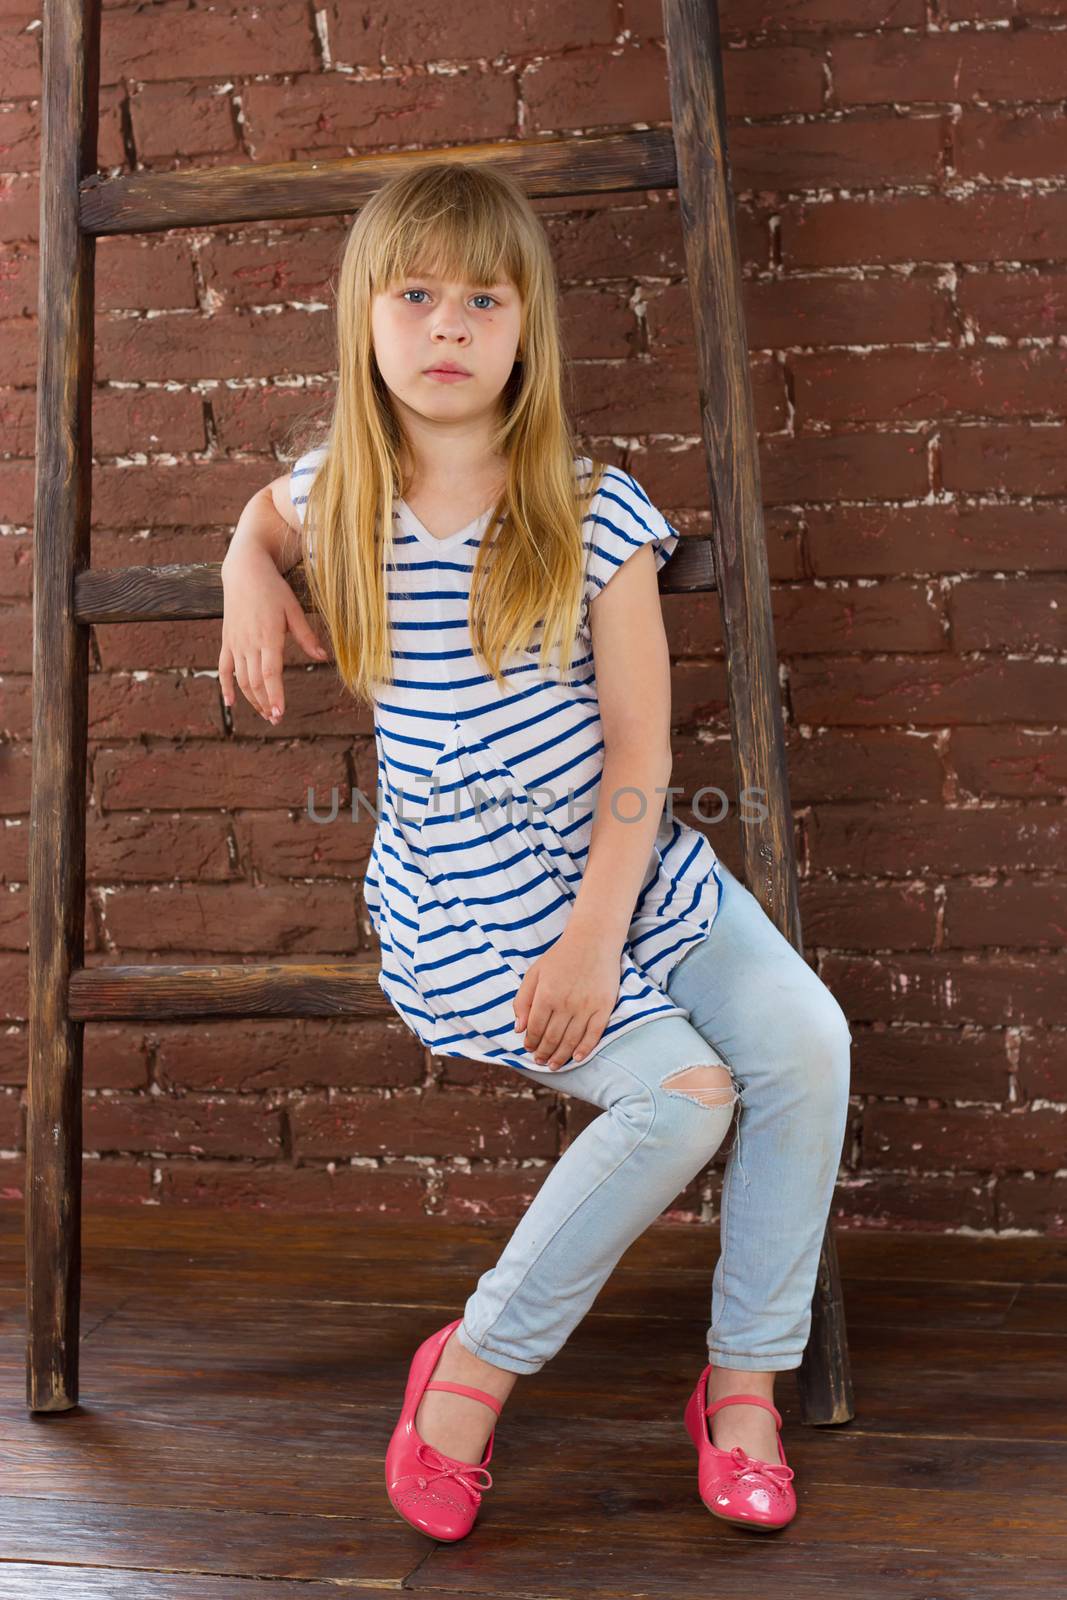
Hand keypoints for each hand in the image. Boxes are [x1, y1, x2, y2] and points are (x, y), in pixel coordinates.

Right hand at [219, 548, 328, 722]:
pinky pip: (224, 668)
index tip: (281, 713)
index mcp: (268, 637)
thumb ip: (306, 637)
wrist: (244, 571)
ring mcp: (236, 643)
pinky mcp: (227, 640)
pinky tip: (231, 703)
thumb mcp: (293, 609)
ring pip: (241, 679)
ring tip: (265, 714)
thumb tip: (323, 657)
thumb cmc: (273, 589)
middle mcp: (249, 643)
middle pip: (255, 682)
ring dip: (252, 699)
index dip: (275, 696)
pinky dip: (225, 686)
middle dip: (266, 703)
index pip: (270, 674)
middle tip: (276, 719)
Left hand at [513, 923, 621, 1069]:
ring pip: (571, 1040)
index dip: (530, 1042)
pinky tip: (577, 1057)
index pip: (535, 1028)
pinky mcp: (604, 1006)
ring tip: (553, 1064)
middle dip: (543, 1053)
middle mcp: (566, 1004)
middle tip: (539, 1060)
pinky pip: (594, 1034)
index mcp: (546, 995)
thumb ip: (522, 1001)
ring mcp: (586, 1006)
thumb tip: (518, 1029)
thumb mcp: (534, 973)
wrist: (593, 940)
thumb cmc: (560, 956)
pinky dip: (585, 1049)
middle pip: (552, 1038)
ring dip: (560, 1056)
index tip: (528, 1048)